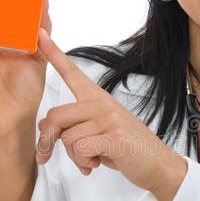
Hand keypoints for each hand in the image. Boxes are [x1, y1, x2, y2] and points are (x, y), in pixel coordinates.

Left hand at [36, 31, 186, 200]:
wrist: (159, 165)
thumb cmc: (126, 149)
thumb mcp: (97, 133)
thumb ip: (73, 126)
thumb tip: (44, 127)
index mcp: (98, 98)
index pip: (72, 73)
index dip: (54, 54)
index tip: (40, 35)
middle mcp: (102, 103)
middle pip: (56, 116)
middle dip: (51, 141)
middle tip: (57, 156)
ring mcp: (110, 118)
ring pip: (67, 138)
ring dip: (74, 156)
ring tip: (92, 158)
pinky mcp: (114, 136)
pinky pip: (80, 149)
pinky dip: (84, 161)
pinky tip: (97, 162)